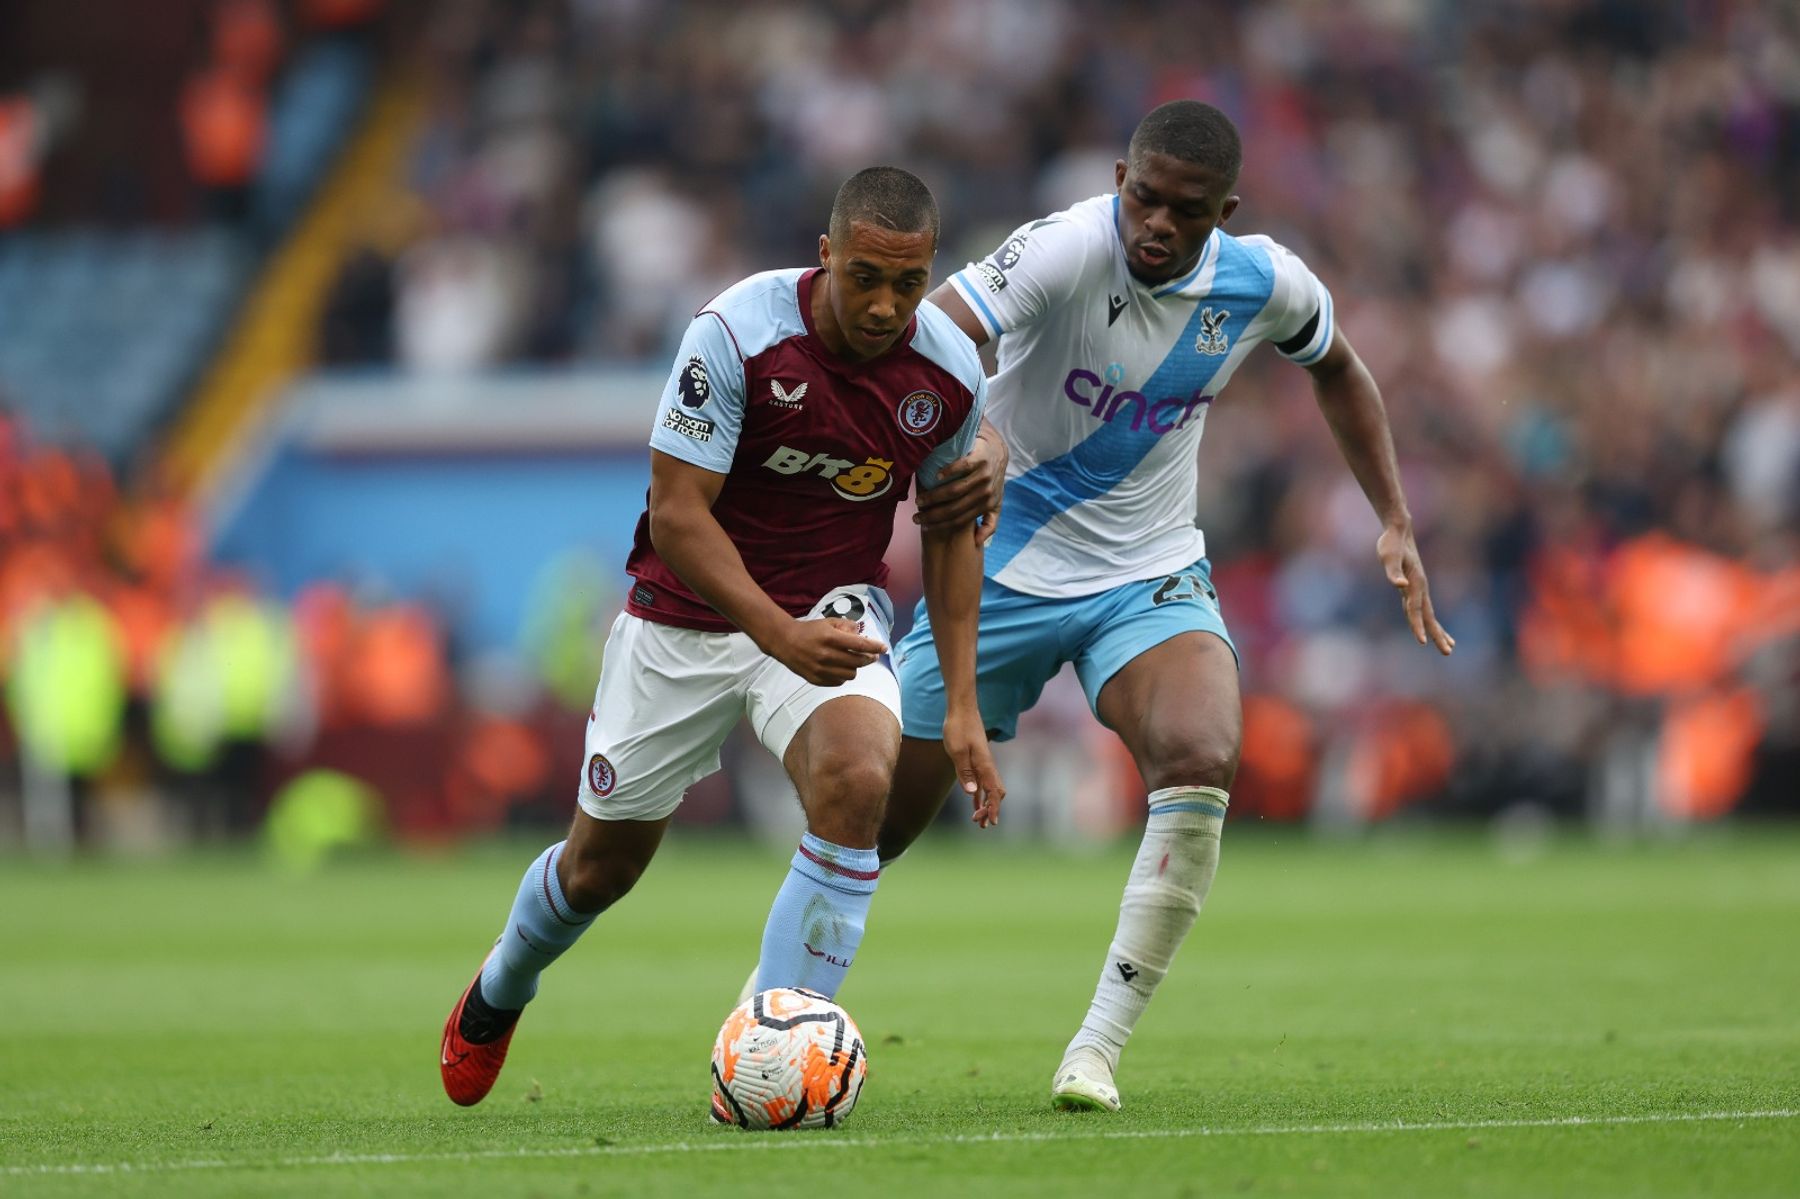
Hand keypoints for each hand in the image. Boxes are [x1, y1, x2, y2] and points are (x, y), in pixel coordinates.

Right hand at [769, 618, 886, 685]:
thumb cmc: (809, 630)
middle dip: (869, 659)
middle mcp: (826, 655)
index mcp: (830, 638)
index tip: (884, 648)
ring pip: (850, 674)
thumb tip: (862, 634)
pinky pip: (839, 681)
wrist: (784, 641)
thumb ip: (847, 626)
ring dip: (855, 667)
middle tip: (872, 656)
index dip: (874, 647)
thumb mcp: (828, 622)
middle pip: (858, 662)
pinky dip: (843, 675)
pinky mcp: (816, 679)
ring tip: (852, 661)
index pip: (859, 645)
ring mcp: (821, 669)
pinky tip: (839, 668)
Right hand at [914, 427, 1006, 546]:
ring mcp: (983, 475)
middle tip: (916, 517)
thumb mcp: (995, 504)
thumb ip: (989, 523)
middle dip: (933, 515)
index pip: (961, 520)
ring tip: (919, 500)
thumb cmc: (993, 480)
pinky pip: (962, 466)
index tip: (924, 527)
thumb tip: (977, 543)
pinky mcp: (980, 458)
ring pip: (955, 490)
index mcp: (988, 505)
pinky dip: (948, 472)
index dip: (941, 526)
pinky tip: (935, 477)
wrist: (998, 452)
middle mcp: (986, 491)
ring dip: (935, 496)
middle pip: (955, 507)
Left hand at [942, 709, 1004, 827]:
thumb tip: (973, 793)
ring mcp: (983, 763)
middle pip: (996, 793)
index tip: (990, 822)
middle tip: (979, 824)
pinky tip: (975, 804)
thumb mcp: (957, 751)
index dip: (993, 808)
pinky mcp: (977, 760)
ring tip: (979, 821)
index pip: (994, 792)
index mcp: (985, 765)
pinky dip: (980, 795)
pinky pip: (982, 782)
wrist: (961, 709)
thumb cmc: (958, 728)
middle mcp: (987, 766)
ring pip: (990, 789)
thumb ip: (965, 772)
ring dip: (986, 805)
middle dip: (990, 809)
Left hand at [1376, 523, 1455, 655]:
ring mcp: (1418, 589)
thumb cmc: (1391, 544)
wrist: (1399, 531)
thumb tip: (1399, 585)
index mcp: (1414, 584)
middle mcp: (1419, 589)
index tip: (1423, 642)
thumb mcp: (1388, 556)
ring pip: (1429, 615)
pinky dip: (1427, 620)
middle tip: (1448, 652)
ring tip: (1450, 646)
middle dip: (1438, 635)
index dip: (1418, 626)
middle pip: (1429, 617)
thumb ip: (1393, 571)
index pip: (1416, 610)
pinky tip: (1430, 628)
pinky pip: (1422, 609)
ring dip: (1438, 631)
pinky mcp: (1414, 587)